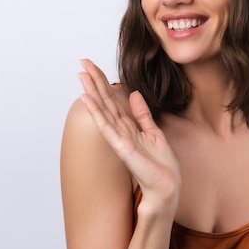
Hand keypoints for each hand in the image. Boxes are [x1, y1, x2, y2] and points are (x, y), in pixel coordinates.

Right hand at [78, 59, 180, 207]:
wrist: (166, 186)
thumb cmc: (161, 165)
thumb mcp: (154, 132)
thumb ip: (142, 114)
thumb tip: (133, 93)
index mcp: (129, 125)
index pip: (112, 99)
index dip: (104, 82)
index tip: (93, 66)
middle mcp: (120, 130)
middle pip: (105, 100)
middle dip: (94, 80)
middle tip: (82, 62)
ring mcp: (118, 138)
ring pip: (102, 109)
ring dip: (92, 91)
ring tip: (81, 75)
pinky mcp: (121, 146)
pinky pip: (106, 125)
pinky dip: (96, 111)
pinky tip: (87, 98)